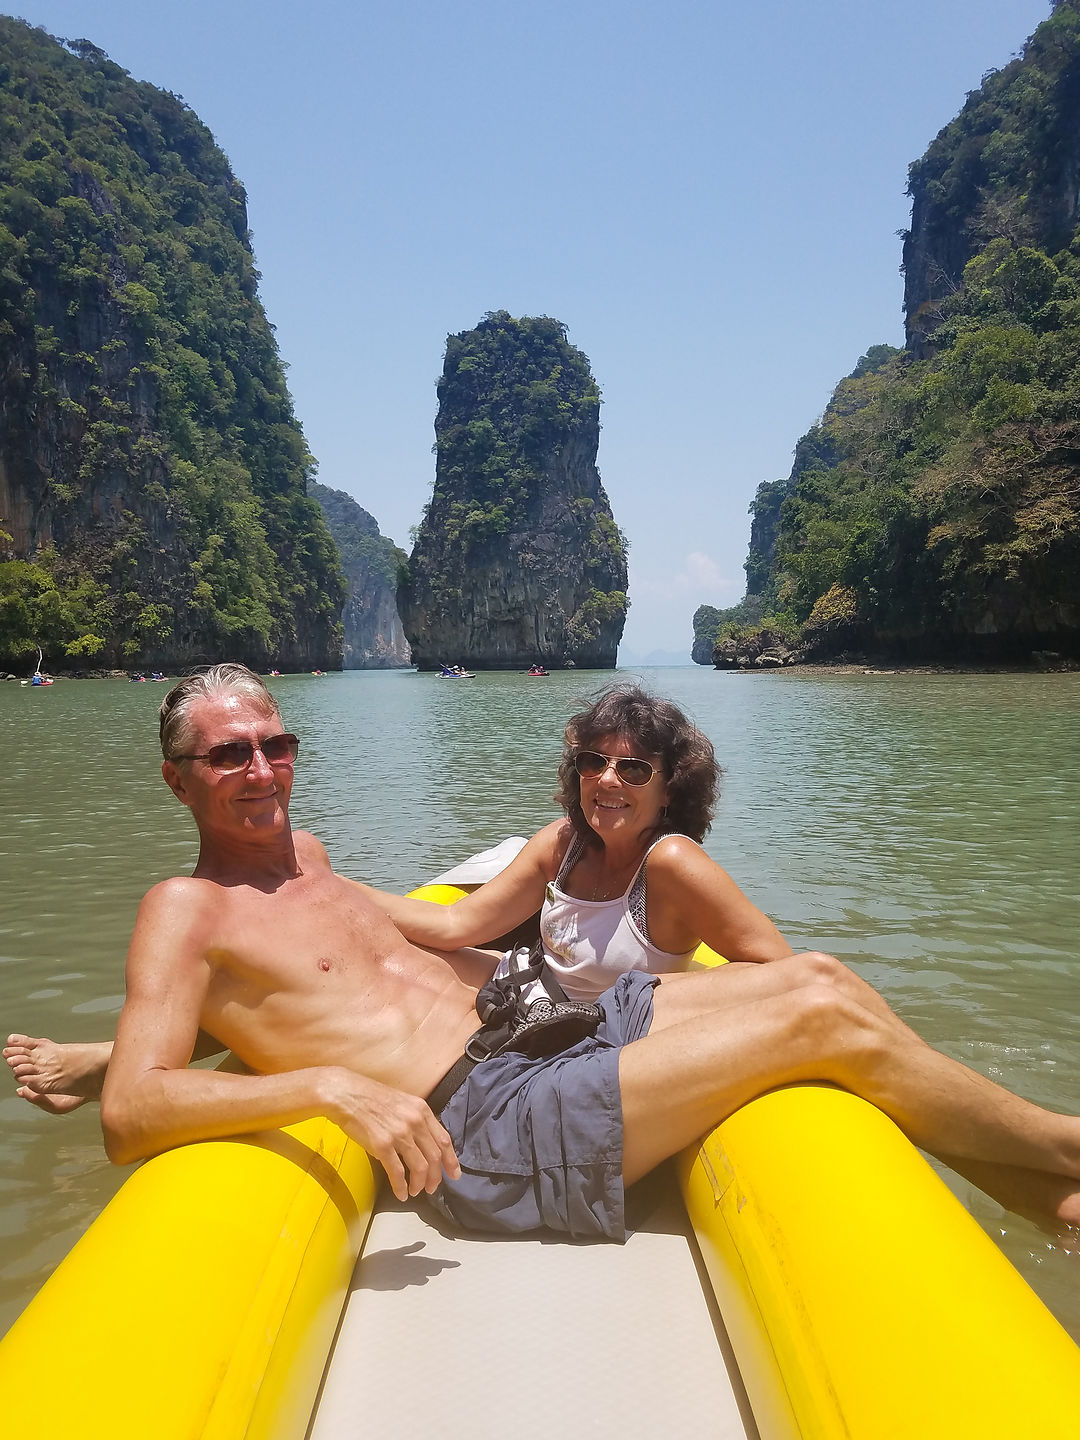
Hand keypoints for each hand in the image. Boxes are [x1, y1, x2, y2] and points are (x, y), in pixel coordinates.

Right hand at [326, 1070, 460, 1200]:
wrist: (346, 1094)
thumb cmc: (371, 1098)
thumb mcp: (402, 1103)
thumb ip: (415, 1121)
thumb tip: (422, 1146)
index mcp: (421, 1110)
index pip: (444, 1140)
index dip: (451, 1160)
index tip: (454, 1175)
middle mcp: (414, 1121)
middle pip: (435, 1157)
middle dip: (435, 1177)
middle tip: (431, 1188)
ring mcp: (399, 1133)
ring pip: (420, 1167)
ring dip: (419, 1184)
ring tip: (415, 1191)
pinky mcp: (382, 1145)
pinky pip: (397, 1172)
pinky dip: (401, 1186)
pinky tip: (400, 1193)